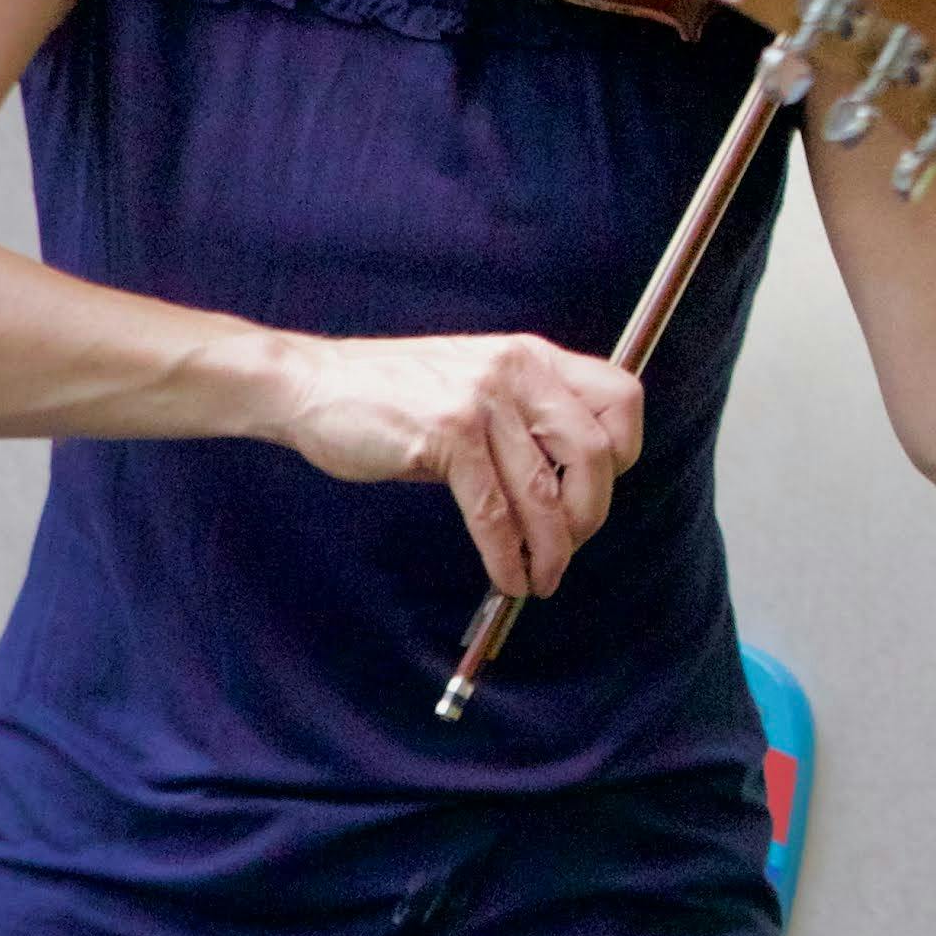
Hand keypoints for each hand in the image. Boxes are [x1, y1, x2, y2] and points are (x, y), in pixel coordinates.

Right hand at [266, 331, 645, 598]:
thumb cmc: (392, 393)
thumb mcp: (475, 382)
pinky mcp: (446, 435)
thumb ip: (524, 418)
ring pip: (544, 491)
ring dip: (550, 549)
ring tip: (541, 580)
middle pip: (593, 453)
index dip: (623, 452)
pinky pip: (493, 512)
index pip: (620, 398)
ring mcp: (482, 401)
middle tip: (570, 549)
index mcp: (532, 356)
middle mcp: (517, 371)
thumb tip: (565, 488)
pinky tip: (506, 576)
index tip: (600, 491)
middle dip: (590, 514)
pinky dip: (505, 555)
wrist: (311, 384)